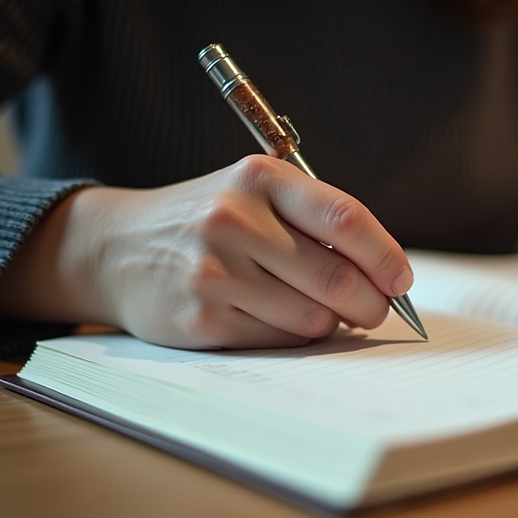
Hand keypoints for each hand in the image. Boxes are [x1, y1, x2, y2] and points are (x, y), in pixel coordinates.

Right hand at [0, 155, 413, 348]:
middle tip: (374, 310)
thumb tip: (384, 274)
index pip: (344, 219)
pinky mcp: (201, 316)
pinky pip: (277, 339)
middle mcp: (234, 219)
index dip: (386, 256)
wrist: (116, 247)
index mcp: (259, 178)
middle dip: (370, 303)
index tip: (401, 279)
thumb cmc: (204, 221)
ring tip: (315, 310)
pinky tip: (274, 318)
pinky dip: (291, 337)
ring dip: (328, 322)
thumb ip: (313, 221)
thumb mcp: (252, 194)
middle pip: (337, 277)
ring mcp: (214, 270)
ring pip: (312, 317)